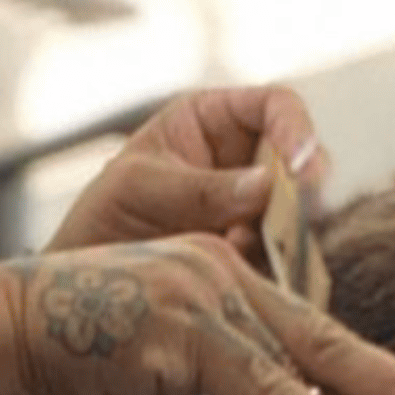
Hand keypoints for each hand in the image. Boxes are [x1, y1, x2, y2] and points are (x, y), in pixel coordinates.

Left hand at [46, 82, 323, 260]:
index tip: (301, 170)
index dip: (297, 131)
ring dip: (289, 235)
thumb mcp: (138, 189)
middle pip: (300, 163)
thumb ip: (199, 188)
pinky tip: (247, 278)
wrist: (90, 287)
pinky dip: (278, 269)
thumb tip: (267, 186)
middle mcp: (242, 162)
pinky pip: (286, 258)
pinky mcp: (255, 256)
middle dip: (304, 191)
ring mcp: (253, 212)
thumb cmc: (102, 217)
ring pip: (299, 214)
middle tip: (301, 219)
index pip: (275, 106)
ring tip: (246, 252)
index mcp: (213, 121)